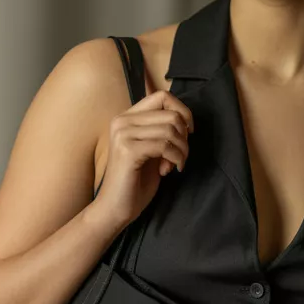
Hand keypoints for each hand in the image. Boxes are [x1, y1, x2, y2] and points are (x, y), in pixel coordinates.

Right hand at [91, 90, 193, 232]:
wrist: (115, 207)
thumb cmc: (135, 181)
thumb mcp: (151, 149)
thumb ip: (162, 131)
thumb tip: (185, 119)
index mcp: (126, 117)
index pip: (162, 96)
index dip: (183, 112)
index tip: (188, 133)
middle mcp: (122, 121)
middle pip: (171, 113)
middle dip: (184, 136)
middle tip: (179, 156)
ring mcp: (123, 134)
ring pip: (171, 129)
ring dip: (181, 150)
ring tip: (174, 165)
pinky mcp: (128, 150)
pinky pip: (165, 146)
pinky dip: (175, 158)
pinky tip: (168, 171)